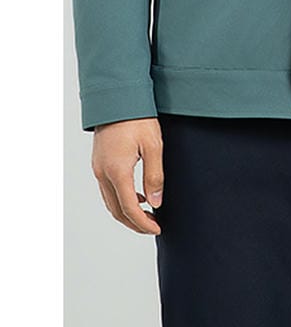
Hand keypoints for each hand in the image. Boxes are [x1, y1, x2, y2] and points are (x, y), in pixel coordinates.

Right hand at [91, 117, 163, 234]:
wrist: (117, 98)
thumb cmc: (138, 118)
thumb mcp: (153, 146)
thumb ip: (155, 177)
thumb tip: (155, 203)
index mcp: (117, 171)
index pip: (129, 208)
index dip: (143, 223)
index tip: (157, 229)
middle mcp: (103, 173)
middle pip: (116, 210)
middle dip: (135, 223)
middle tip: (154, 227)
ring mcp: (98, 168)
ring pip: (110, 201)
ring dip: (127, 213)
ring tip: (148, 215)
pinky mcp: (99, 162)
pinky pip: (107, 190)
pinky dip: (120, 200)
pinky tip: (137, 196)